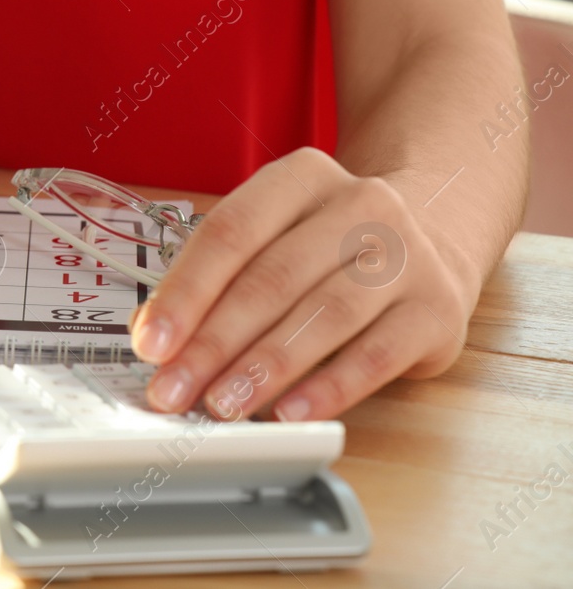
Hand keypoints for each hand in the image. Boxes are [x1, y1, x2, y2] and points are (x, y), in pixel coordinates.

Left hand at [129, 147, 478, 421]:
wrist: (434, 236)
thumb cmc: (330, 245)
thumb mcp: (275, 235)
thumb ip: (219, 276)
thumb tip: (157, 335)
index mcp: (302, 177)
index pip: (230, 233)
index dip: (186, 291)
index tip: (151, 342)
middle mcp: (360, 206)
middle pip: (271, 279)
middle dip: (213, 342)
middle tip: (173, 389)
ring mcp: (407, 256)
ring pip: (323, 316)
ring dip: (264, 368)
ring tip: (222, 405)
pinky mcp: (439, 311)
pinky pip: (378, 356)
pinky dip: (328, 389)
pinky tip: (290, 413)